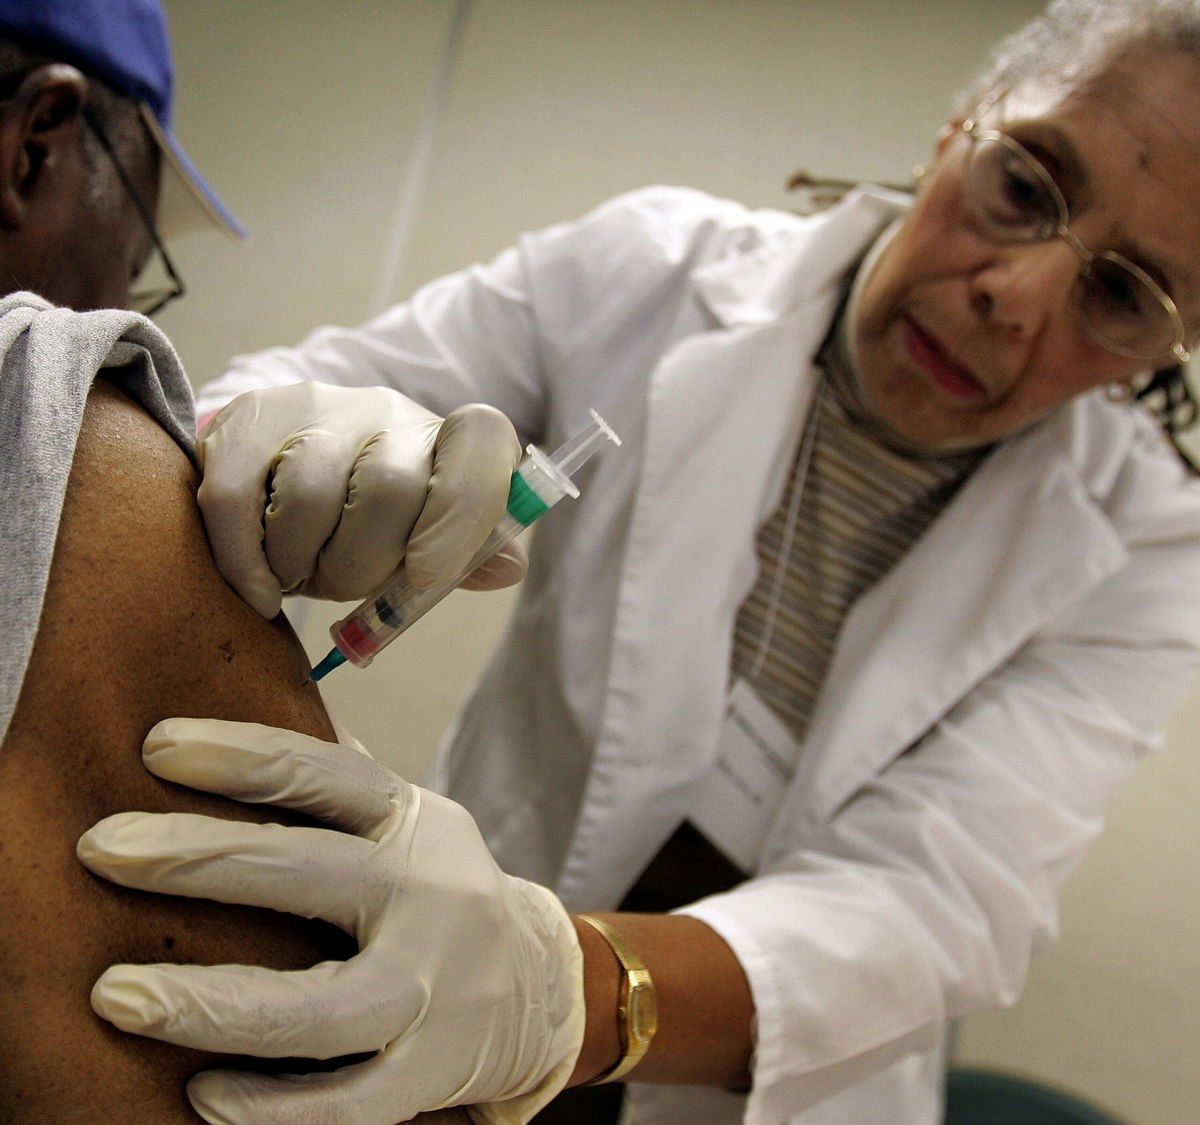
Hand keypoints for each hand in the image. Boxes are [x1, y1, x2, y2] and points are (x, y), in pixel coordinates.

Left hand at [76, 718, 584, 1124]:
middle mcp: (426, 895)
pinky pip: (343, 1103)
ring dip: (210, 1002)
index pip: (322, 774)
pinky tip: (199, 1094)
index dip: (239, 754)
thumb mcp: (406, 817)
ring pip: (316, 1007)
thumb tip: (258, 690)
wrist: (535, 986)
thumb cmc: (439, 890)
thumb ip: (338, 774)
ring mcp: (431, 990)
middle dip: (197, 858)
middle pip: (307, 871)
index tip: (155, 746)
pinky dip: (269, 1107)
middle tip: (102, 849)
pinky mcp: (427, 1072)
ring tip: (116, 994)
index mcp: (412, 821)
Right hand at [197, 382, 524, 616]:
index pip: (483, 441)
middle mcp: (388, 412)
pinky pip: (234, 502)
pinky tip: (260, 588)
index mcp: (447, 440)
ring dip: (302, 566)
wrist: (283, 458)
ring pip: (310, 497)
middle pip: (388, 487)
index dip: (462, 513)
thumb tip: (508, 567)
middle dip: (363, 565)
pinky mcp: (244, 424)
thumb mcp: (428, 535)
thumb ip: (468, 553)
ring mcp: (313, 410)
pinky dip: (247, 564)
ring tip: (300, 575)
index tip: (424, 576)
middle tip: (343, 585)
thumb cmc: (371, 516)